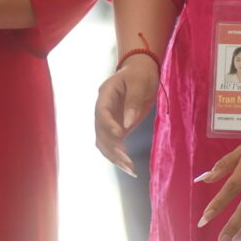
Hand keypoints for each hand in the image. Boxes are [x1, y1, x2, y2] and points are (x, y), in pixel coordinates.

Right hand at [94, 55, 160, 173]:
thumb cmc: (141, 73)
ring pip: (104, 142)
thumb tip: (128, 124)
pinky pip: (113, 145)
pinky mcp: (116, 127)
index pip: (101, 112)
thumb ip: (133, 102)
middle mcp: (102, 109)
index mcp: (105, 94)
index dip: (108, 125)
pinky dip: (118, 157)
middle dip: (112, 148)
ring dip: (114, 157)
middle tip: (128, 162)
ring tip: (130, 170)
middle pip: (100, 132)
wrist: (141, 71)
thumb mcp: (140, 83)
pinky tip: (129, 168)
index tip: (120, 135)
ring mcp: (108, 120)